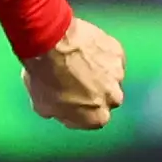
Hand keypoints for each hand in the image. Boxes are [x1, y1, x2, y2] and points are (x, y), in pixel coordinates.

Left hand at [22, 15, 126, 129]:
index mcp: (98, 117)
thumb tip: (64, 111)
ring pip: (109, 77)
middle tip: (72, 79)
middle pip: (105, 98)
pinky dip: (99, 55)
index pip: (92, 119)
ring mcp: (118, 74)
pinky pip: (110, 58)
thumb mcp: (42, 106)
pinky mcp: (118, 53)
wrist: (51, 43)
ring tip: (74, 62)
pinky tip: (81, 49)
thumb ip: (60, 113)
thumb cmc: (45, 76)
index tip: (68, 100)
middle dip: (92, 91)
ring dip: (97, 72)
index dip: (79, 109)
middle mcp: (114, 99)